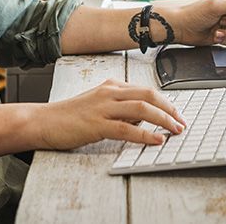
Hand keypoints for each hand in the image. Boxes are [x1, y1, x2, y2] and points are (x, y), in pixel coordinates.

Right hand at [39, 79, 185, 149]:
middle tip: (182, 122)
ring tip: (175, 130)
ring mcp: (103, 107)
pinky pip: (126, 129)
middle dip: (170, 109)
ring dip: (163, 120)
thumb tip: (144, 118)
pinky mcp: (96, 124)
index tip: (178, 114)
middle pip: (149, 96)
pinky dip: (145, 134)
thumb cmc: (70, 116)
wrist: (43, 121)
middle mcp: (110, 93)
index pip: (146, 90)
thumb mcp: (99, 105)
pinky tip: (156, 140)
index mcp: (112, 86)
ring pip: (142, 109)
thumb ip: (120, 108)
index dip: (166, 102)